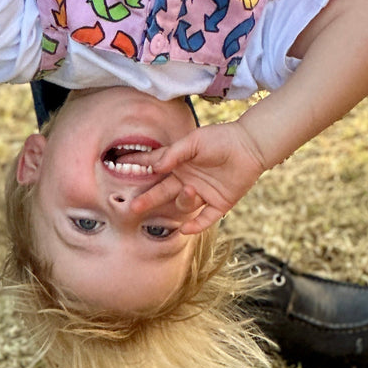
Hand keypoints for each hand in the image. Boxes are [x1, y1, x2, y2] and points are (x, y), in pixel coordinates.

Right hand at [127, 121, 265, 232]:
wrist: (250, 146)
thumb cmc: (220, 139)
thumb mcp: (194, 141)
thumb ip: (174, 153)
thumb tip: (155, 166)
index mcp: (178, 164)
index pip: (154, 168)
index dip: (138, 170)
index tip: (118, 170)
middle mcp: (186, 180)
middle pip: (163, 192)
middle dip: (148, 199)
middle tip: (132, 206)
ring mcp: (202, 193)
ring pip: (184, 205)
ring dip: (183, 201)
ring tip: (190, 189)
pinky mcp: (219, 204)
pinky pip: (205, 219)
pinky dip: (197, 225)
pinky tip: (187, 228)